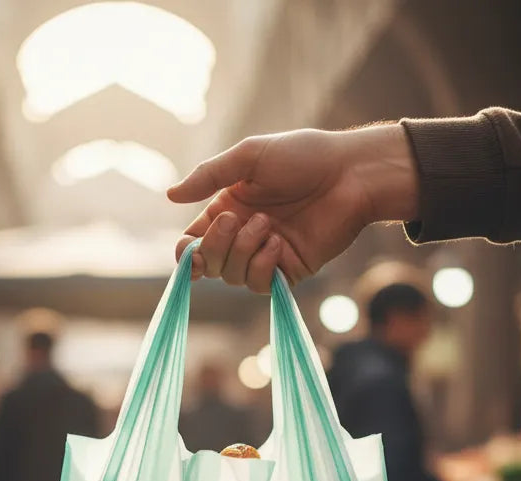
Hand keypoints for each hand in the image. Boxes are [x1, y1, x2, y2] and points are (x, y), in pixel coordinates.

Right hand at [167, 124, 419, 292]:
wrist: (350, 174)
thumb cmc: (303, 156)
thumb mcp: (249, 157)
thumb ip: (208, 176)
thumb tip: (170, 195)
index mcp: (229, 208)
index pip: (195, 242)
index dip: (186, 253)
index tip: (188, 251)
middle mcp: (244, 235)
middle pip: (209, 264)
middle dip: (215, 247)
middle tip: (234, 220)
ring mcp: (266, 254)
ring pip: (232, 276)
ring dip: (243, 250)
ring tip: (269, 224)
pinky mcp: (288, 270)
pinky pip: (259, 284)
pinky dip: (262, 265)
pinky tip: (279, 243)